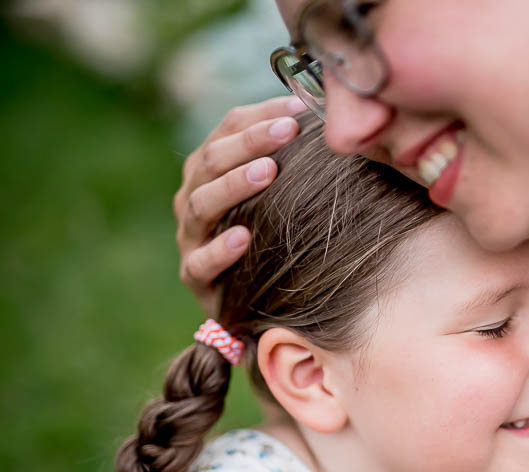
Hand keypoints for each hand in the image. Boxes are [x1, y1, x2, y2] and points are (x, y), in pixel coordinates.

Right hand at [173, 96, 307, 314]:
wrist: (254, 302)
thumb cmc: (273, 235)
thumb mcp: (282, 194)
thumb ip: (294, 159)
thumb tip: (331, 118)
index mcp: (210, 169)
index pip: (228, 129)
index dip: (261, 114)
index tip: (300, 107)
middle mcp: (194, 197)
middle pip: (213, 160)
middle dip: (252, 141)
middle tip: (289, 129)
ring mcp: (191, 237)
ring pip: (203, 204)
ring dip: (234, 184)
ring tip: (268, 172)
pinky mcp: (195, 277)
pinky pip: (202, 262)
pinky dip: (221, 250)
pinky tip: (244, 237)